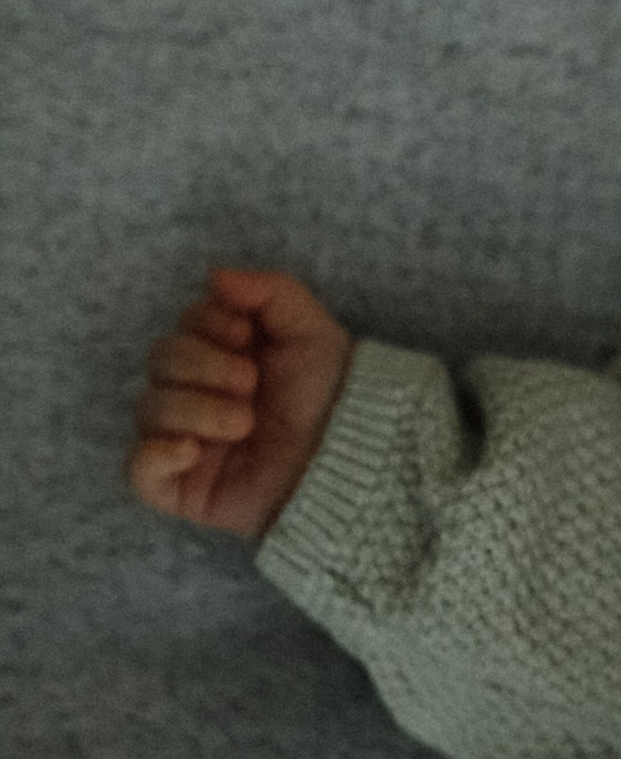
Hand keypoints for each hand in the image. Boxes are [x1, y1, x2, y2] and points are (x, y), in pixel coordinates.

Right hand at [127, 264, 351, 539]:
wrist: (346, 457)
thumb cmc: (331, 395)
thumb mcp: (309, 330)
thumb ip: (268, 290)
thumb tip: (214, 273)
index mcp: (221, 355)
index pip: (183, 324)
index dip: (208, 325)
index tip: (245, 337)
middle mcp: (196, 394)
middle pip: (159, 360)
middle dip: (205, 366)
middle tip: (250, 385)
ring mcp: (183, 439)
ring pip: (148, 409)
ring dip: (198, 410)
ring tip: (245, 423)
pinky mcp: (180, 485)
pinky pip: (136, 469)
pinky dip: (155, 455)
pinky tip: (192, 451)